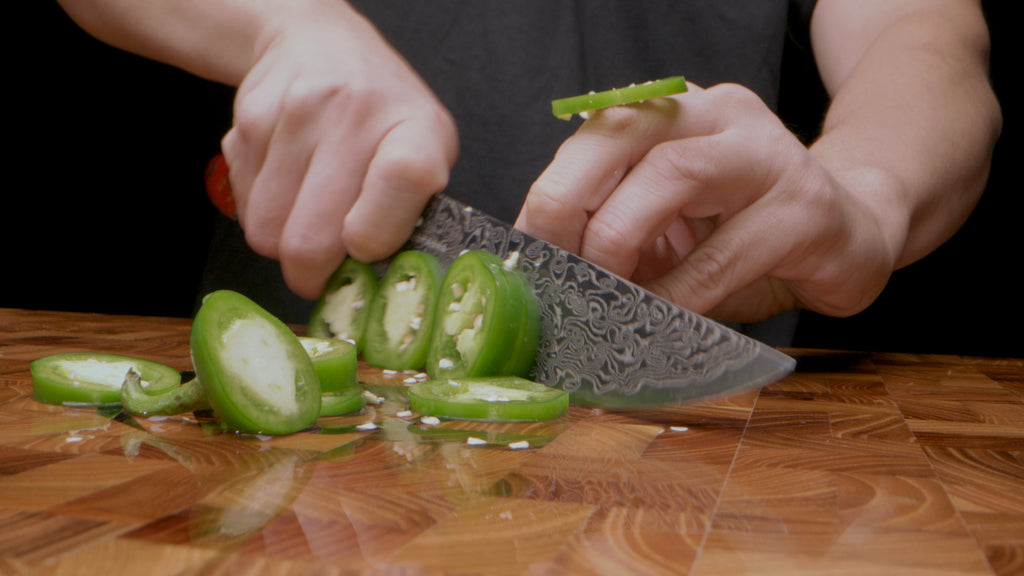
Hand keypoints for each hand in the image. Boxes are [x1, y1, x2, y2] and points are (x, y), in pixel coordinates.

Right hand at [221, 1, 457, 298]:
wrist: (320, 44)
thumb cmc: (384, 117)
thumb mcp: (425, 153)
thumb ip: (411, 216)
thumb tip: (374, 288)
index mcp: (416, 129)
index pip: (403, 179)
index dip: (375, 236)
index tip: (366, 253)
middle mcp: (356, 113)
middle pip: (311, 239)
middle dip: (315, 275)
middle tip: (327, 270)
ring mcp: (296, 114)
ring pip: (268, 235)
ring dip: (284, 244)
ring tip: (310, 215)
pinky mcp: (247, 121)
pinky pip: (244, 208)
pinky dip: (262, 214)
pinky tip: (287, 185)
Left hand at [515, 83, 897, 322]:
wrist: (854, 232)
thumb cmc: (746, 234)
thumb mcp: (671, 223)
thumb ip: (616, 227)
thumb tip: (546, 270)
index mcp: (679, 112)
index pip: (599, 130)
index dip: (553, 189)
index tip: (528, 248)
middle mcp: (722, 116)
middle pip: (627, 136)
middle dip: (574, 206)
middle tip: (557, 270)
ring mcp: (771, 155)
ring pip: (676, 176)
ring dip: (621, 242)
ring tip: (602, 292)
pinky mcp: (807, 211)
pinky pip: (724, 255)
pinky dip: (678, 294)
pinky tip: (657, 318)